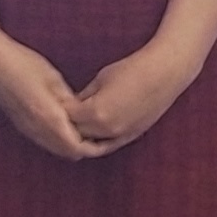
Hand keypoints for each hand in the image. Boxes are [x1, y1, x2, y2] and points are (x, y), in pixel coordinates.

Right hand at [0, 32, 98, 161]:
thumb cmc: (23, 64)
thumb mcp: (53, 78)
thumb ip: (69, 100)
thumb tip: (83, 113)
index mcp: (49, 116)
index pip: (76, 147)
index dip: (92, 146)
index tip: (103, 137)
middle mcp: (37, 128)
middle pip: (66, 152)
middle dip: (82, 147)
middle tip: (96, 135)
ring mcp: (26, 128)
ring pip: (53, 148)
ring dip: (68, 144)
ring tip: (82, 129)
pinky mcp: (20, 124)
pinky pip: (43, 140)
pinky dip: (56, 139)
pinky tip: (62, 124)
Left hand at [68, 48, 195, 154]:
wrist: (164, 73)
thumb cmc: (132, 70)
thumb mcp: (101, 79)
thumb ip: (84, 96)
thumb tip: (70, 105)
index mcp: (96, 111)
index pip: (66, 117)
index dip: (58, 110)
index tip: (52, 104)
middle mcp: (107, 128)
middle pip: (76, 133)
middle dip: (66, 124)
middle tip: (59, 116)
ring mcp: (121, 135)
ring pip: (90, 143)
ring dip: (80, 135)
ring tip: (73, 125)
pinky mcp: (131, 136)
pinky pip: (107, 146)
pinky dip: (96, 143)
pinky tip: (89, 136)